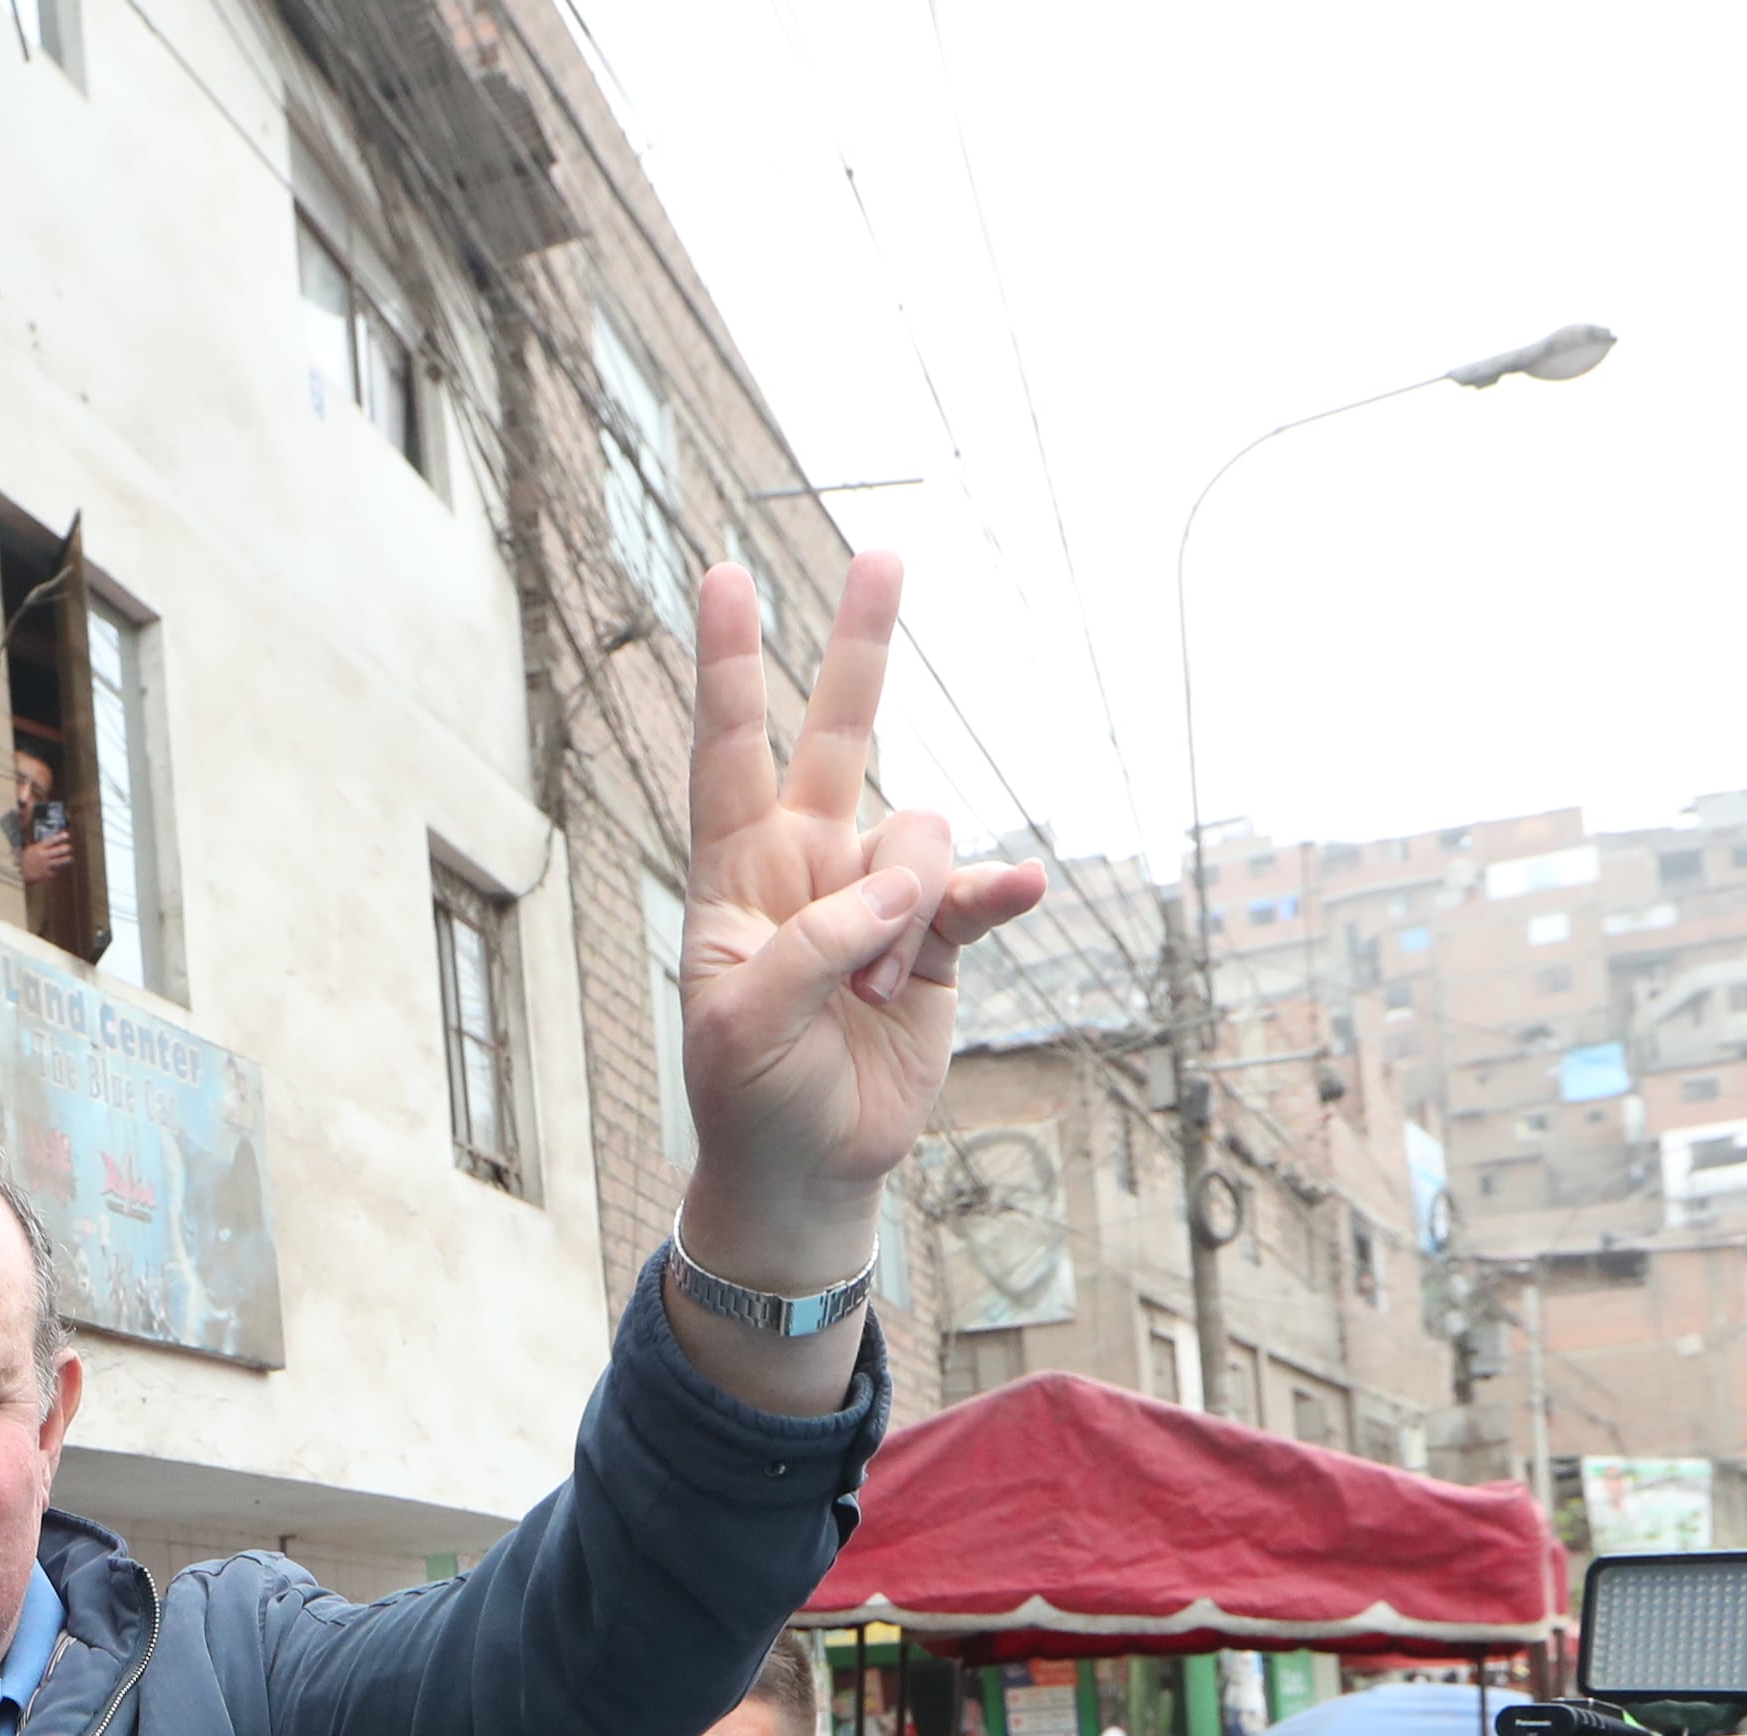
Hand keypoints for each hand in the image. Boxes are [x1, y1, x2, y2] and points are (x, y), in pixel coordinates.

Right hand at [15, 830, 73, 886]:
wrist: (17, 875)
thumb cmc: (22, 862)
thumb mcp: (28, 851)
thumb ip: (37, 846)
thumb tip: (43, 841)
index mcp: (38, 848)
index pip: (51, 841)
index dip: (59, 837)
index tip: (67, 835)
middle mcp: (43, 856)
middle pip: (58, 851)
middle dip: (65, 849)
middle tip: (70, 847)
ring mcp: (45, 866)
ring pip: (59, 862)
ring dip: (66, 860)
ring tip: (70, 858)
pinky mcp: (46, 875)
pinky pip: (55, 871)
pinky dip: (58, 870)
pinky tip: (60, 869)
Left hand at [671, 553, 1049, 1350]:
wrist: (809, 1169)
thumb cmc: (748, 1096)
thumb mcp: (744, 1026)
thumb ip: (812, 946)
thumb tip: (901, 888)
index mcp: (735, 876)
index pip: (727, 752)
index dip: (729, 667)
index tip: (727, 577)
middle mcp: (808, 866)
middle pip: (839, 734)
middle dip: (861, 647)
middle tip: (884, 556)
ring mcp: (877, 898)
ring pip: (918, 835)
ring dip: (908, 913)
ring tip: (874, 997)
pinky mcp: (938, 941)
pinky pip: (975, 893)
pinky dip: (993, 893)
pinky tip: (1018, 890)